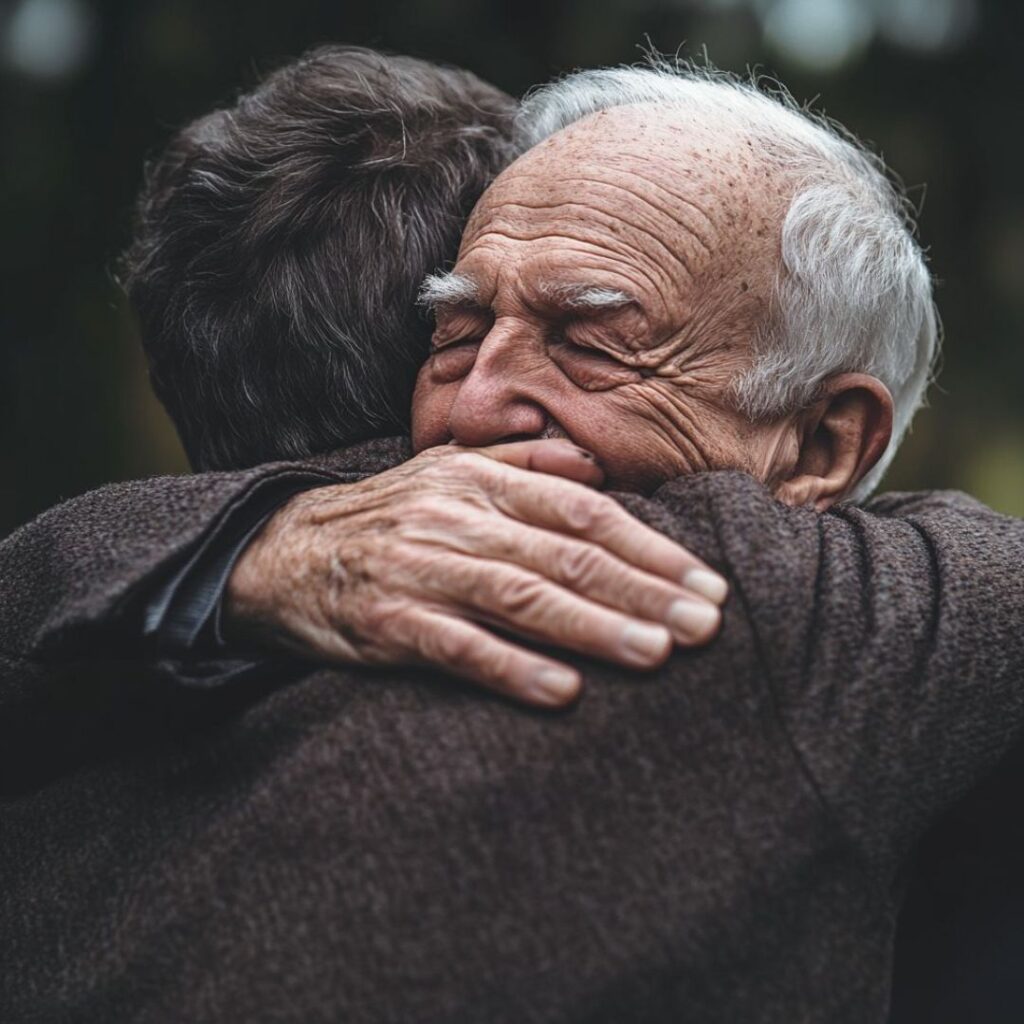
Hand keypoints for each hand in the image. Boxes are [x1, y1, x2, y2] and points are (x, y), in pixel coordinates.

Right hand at [225, 440, 727, 706]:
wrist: (280, 553)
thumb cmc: (384, 517)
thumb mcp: (446, 473)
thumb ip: (520, 464)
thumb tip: (592, 467)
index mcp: (480, 480)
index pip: (584, 510)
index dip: (650, 547)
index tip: (704, 583)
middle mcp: (456, 517)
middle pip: (566, 554)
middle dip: (643, 591)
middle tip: (706, 625)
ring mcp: (420, 568)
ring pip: (521, 596)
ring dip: (593, 628)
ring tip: (656, 655)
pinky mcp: (387, 621)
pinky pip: (456, 646)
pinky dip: (510, 668)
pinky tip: (562, 691)